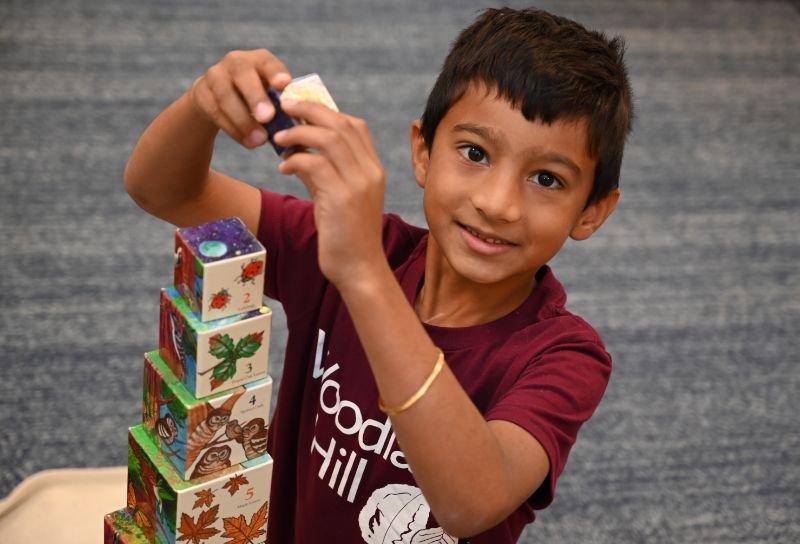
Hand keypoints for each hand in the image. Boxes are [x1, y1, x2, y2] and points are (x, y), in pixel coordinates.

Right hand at [188, 49, 291, 148]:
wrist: (219, 97)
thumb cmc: (259, 99)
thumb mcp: (273, 96)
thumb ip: (286, 106)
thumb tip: (304, 127)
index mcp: (259, 60)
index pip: (267, 62)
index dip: (275, 72)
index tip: (284, 84)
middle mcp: (236, 62)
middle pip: (243, 75)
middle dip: (255, 97)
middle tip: (268, 117)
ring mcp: (216, 76)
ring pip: (226, 96)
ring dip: (244, 120)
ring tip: (260, 140)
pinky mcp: (202, 94)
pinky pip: (216, 112)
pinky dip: (234, 129)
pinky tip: (248, 142)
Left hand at [274, 99, 386, 288]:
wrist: (359, 269)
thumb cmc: (346, 237)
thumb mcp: (336, 198)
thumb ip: (323, 174)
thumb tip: (299, 153)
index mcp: (373, 169)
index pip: (355, 125)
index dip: (327, 111)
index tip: (302, 109)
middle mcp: (369, 171)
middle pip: (340, 124)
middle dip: (309, 110)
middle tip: (284, 107)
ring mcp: (358, 184)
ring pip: (328, 138)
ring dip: (299, 133)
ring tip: (279, 138)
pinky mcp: (342, 198)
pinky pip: (314, 164)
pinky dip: (295, 160)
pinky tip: (283, 168)